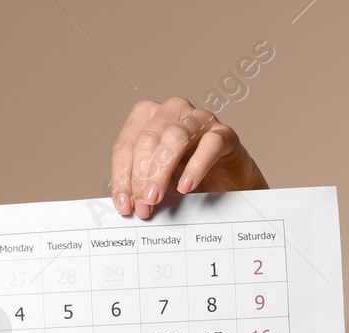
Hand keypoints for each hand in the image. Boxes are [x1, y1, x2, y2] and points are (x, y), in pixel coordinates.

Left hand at [110, 96, 268, 218]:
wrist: (227, 182)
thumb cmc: (186, 176)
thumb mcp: (156, 182)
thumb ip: (140, 187)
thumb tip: (127, 204)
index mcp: (148, 118)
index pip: (125, 145)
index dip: (121, 176)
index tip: (123, 204)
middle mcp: (172, 111)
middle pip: (147, 140)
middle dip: (140, 177)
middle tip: (142, 205)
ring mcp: (200, 119)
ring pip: (174, 138)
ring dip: (161, 172)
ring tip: (155, 198)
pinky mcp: (224, 133)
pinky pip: (209, 145)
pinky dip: (195, 168)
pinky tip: (185, 187)